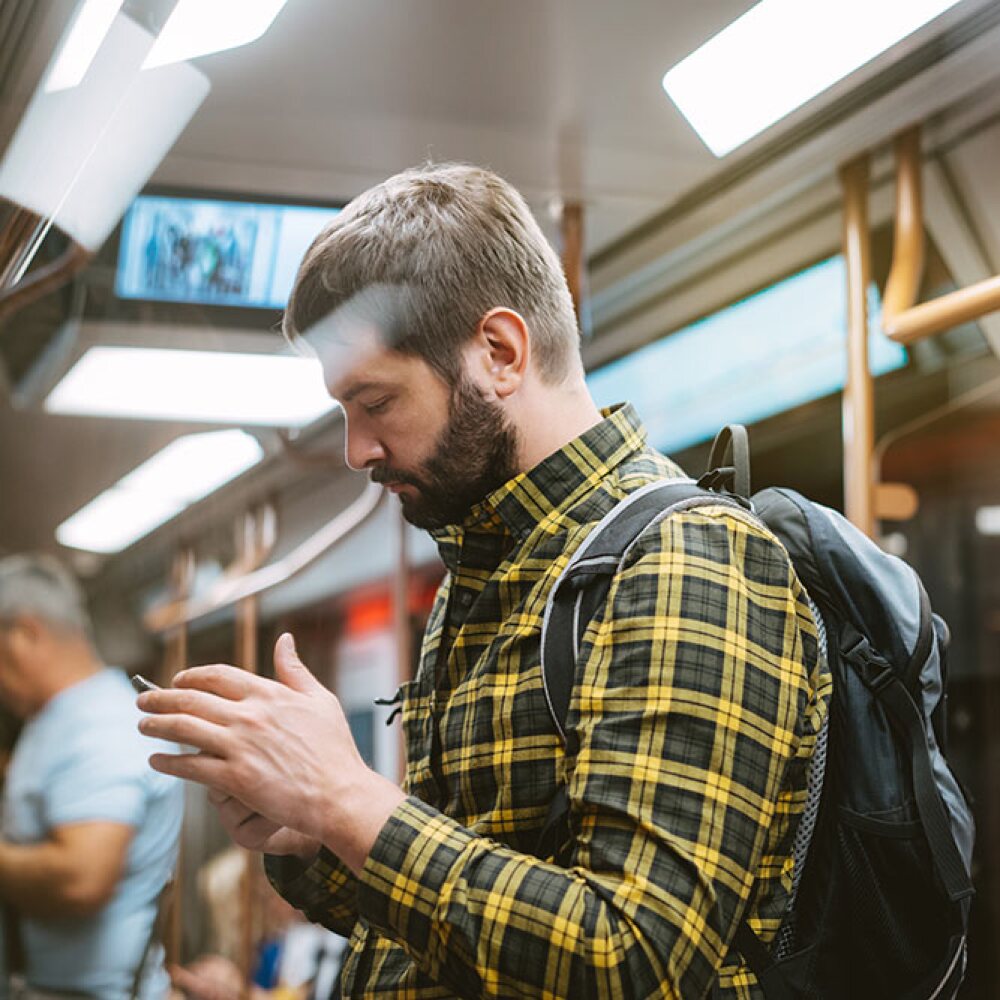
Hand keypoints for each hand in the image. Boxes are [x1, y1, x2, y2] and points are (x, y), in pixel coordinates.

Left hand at [138, 633, 404, 873]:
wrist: (339, 792)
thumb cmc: (334, 747)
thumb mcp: (320, 699)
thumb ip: (295, 669)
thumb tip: (284, 639)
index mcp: (269, 694)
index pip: (218, 675)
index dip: (192, 675)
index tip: (178, 679)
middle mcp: (249, 715)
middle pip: (192, 699)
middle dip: (161, 698)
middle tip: (143, 699)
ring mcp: (239, 747)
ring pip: (184, 729)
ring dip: (156, 725)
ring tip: (142, 725)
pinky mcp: (234, 778)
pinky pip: (190, 767)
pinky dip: (168, 763)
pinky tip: (156, 760)